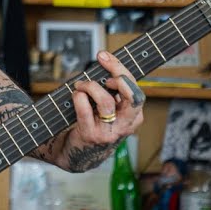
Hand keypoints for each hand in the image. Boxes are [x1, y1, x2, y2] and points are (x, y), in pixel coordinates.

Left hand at [62, 51, 145, 170]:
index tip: (104, 56)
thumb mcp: (110, 109)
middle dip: (118, 74)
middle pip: (132, 96)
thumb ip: (111, 90)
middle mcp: (125, 125)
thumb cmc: (95, 123)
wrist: (80, 153)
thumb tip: (104, 62)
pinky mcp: (91, 135)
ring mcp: (109, 131)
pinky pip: (84, 110)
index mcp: (134, 116)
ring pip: (106, 101)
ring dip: (90, 86)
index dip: (120, 69)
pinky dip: (78, 96)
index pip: (135, 88)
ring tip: (81, 85)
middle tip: (101, 63)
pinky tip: (75, 94)